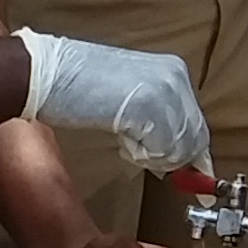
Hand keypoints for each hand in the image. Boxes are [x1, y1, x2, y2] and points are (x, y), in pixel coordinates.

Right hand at [15, 32, 211, 174]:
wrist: (50, 72)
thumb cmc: (81, 84)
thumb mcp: (132, 93)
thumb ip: (159, 118)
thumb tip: (178, 155)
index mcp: (174, 70)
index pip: (197, 123)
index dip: (194, 155)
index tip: (197, 178)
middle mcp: (176, 78)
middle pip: (194, 138)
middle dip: (175, 160)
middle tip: (146, 159)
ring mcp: (165, 92)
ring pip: (178, 149)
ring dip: (152, 156)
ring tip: (125, 140)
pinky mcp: (148, 108)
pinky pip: (159, 151)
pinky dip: (140, 155)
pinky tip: (121, 138)